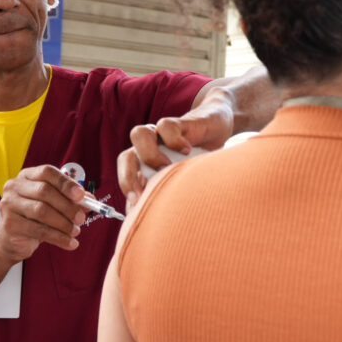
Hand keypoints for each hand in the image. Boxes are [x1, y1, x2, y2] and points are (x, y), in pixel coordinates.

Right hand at [0, 165, 87, 263]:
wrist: (12, 240)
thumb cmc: (35, 218)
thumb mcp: (53, 205)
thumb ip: (71, 200)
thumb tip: (89, 200)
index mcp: (27, 176)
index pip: (47, 172)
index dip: (66, 183)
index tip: (81, 195)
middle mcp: (15, 187)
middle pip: (44, 192)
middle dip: (67, 206)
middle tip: (81, 218)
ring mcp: (9, 204)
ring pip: (42, 211)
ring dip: (64, 223)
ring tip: (76, 231)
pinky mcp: (10, 224)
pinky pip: (39, 230)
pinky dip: (58, 237)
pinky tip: (70, 243)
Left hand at [118, 90, 233, 203]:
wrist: (217, 125)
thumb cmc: (199, 157)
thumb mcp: (184, 179)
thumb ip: (169, 193)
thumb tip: (152, 219)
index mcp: (147, 164)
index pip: (126, 175)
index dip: (127, 191)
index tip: (135, 207)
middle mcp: (150, 148)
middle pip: (125, 157)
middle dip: (127, 177)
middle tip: (139, 194)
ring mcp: (162, 136)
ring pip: (138, 134)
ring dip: (149, 154)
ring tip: (168, 167)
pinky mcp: (178, 123)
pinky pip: (165, 126)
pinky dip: (174, 140)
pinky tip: (187, 151)